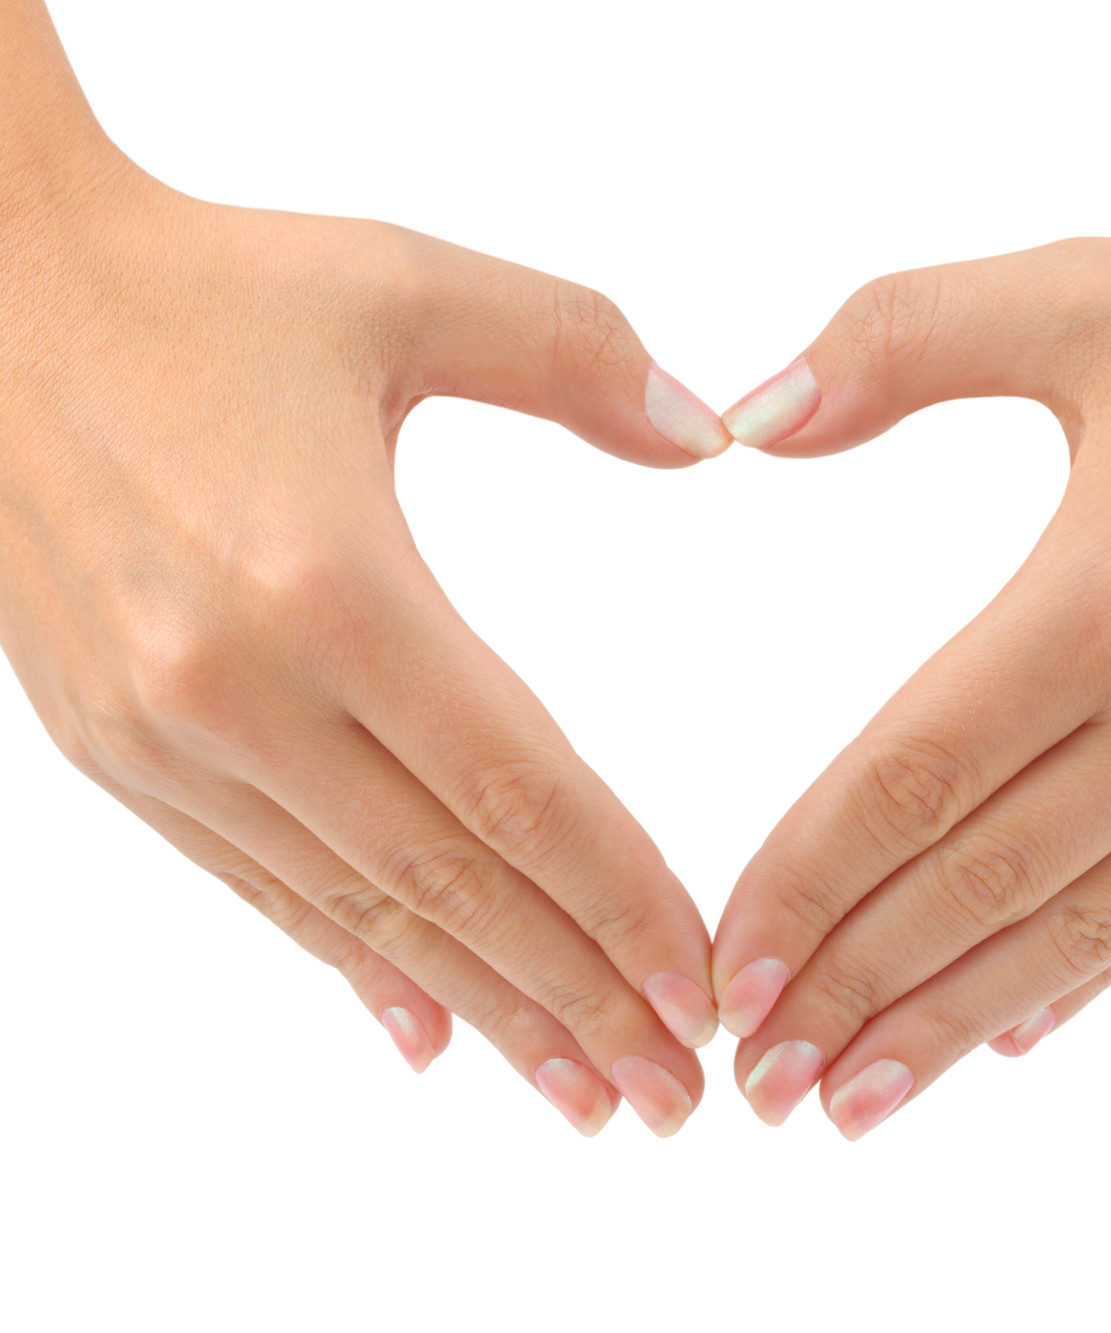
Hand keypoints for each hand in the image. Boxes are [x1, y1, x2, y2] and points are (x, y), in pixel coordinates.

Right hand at [0, 152, 729, 1135]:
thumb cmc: (203, 288)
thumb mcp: (407, 282)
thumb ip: (576, 354)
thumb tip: (710, 437)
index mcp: (331, 582)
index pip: (519, 790)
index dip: (621, 900)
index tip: (699, 984)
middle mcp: (241, 688)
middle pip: (452, 884)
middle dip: (576, 1000)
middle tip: (674, 1092)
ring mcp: (165, 735)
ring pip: (360, 910)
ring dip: (482, 1011)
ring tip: (580, 1092)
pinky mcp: (113, 747)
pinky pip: (258, 885)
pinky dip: (353, 964)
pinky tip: (423, 1032)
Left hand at [711, 109, 1110, 1135]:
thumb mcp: (1071, 294)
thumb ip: (888, 344)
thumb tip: (746, 421)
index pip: (913, 777)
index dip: (807, 884)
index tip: (727, 968)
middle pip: (982, 884)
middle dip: (853, 991)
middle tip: (754, 1073)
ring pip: (1083, 931)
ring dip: (956, 1026)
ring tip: (851, 1100)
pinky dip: (1088, 978)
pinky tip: (1008, 1032)